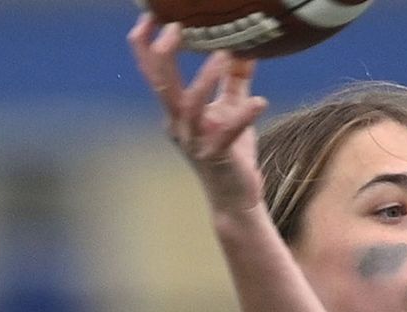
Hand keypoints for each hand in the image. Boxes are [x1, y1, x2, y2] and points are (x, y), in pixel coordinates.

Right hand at [126, 13, 269, 214]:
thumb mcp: (231, 110)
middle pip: (161, 85)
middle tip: (175, 27)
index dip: (146, 45)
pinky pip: (227, 133)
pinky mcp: (216, 157)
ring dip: (205, 79)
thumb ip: (235, 80)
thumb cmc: (231, 153)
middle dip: (163, 55)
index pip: (153, 72)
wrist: (236, 198)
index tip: (150, 16)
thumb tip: (246, 48)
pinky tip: (260, 102)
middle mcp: (178, 124)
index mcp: (176, 111)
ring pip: (190, 106)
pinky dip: (243, 116)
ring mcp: (195, 142)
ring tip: (224, 55)